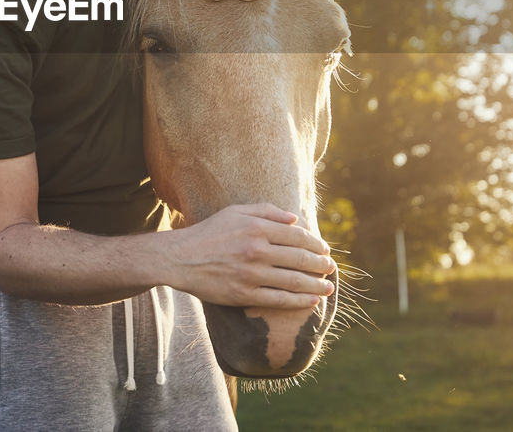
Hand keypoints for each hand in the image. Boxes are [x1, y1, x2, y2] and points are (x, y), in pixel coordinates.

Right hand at [164, 203, 336, 308]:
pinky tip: (312, 301)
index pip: (297, 236)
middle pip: (300, 259)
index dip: (315, 244)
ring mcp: (252, 274)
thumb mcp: (235, 212)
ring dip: (316, 285)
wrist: (180, 258)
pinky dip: (299, 301)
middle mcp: (257, 250)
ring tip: (328, 288)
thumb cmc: (209, 233)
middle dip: (320, 265)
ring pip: (294, 281)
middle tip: (331, 268)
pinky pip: (279, 300)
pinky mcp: (245, 294)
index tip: (325, 249)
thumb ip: (266, 211)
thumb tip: (294, 219)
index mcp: (257, 228)